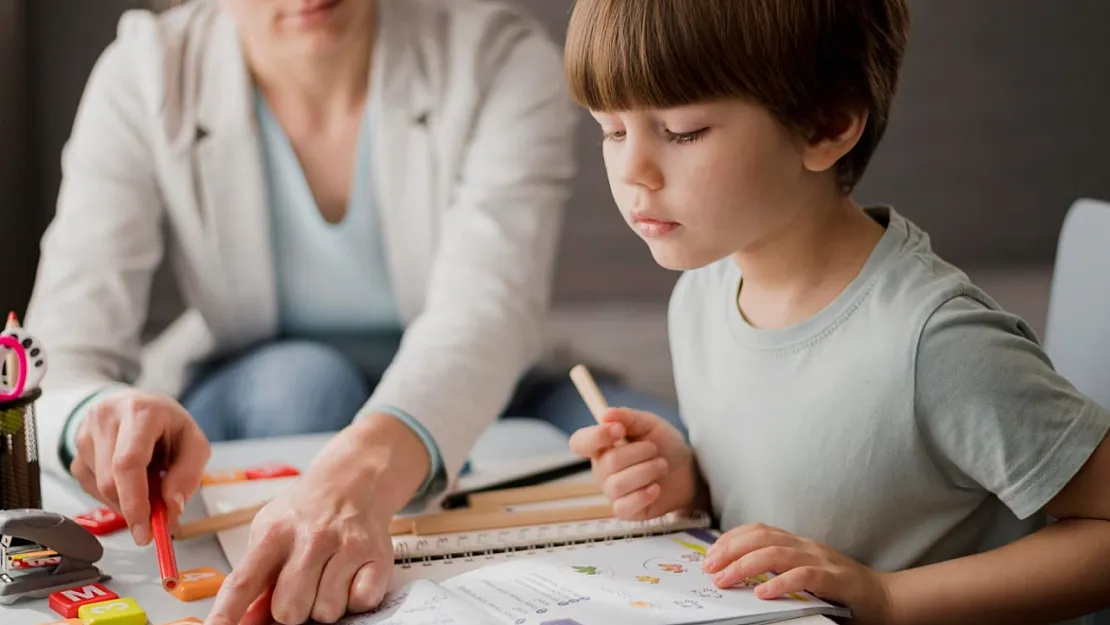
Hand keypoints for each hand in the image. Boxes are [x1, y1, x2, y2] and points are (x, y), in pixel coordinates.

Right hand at [70, 390, 209, 544]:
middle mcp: (106, 419)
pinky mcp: (75, 451)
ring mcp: (85, 434)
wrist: (138, 405)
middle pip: (111, 481)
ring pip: (100, 488)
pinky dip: (113, 495)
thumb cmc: (167, 425)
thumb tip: (170, 509)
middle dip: (133, 509)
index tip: (145, 531)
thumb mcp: (193, 444)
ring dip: (126, 500)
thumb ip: (187, 476)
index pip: (128, 463)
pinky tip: (128, 480)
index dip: (135, 502)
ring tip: (148, 481)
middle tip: (155, 521)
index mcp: (140, 412)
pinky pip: (91, 488)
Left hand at [204, 412, 430, 624]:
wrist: (355, 480)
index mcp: (274, 534)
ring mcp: (347, 547)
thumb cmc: (307, 513)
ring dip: (326, 603)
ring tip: (328, 575)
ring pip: (326, 612)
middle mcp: (311, 538)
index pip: (242, 583)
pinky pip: (360, 603)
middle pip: (288, 610)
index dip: (226, 614)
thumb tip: (242, 621)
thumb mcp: (271, 534)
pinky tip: (351, 573)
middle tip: (302, 585)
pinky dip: (356, 597)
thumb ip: (256, 578)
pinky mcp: (378, 557)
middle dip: (293, 609)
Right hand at [569, 407, 700, 520]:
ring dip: (647, 472)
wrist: (689, 471)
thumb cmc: (665, 446)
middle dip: (640, 453)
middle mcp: (602, 469)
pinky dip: (644, 495)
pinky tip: (656, 488)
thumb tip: (605, 415)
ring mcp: (612, 491)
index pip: (580, 442)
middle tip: (655, 450)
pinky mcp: (625, 510)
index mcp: (603, 446)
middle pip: (608, 462)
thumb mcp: (649, 424)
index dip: (596, 436)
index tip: (619, 430)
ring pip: (617, 485)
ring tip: (661, 466)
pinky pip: (623, 506)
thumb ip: (628, 417)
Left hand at [702, 523, 893, 624]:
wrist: (884, 598)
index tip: (710, 555)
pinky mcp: (836, 579)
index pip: (758, 530)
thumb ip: (778, 570)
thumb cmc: (840, 590)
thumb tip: (737, 577)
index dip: (730, 539)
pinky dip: (781, 583)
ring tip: (725, 580)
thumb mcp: (803, 573)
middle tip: (709, 568)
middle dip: (730, 550)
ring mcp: (821, 560)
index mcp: (797, 543)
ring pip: (777, 554)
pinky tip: (763, 593)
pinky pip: (804, 576)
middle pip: (761, 538)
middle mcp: (806, 546)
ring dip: (745, 566)